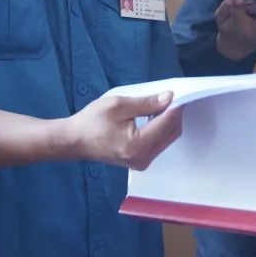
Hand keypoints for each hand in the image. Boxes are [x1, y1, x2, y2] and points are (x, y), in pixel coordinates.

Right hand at [67, 91, 182, 169]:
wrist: (75, 140)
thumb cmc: (92, 121)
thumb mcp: (118, 105)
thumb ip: (146, 103)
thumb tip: (168, 98)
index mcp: (137, 145)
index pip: (166, 124)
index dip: (175, 107)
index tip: (179, 93)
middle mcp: (143, 158)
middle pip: (172, 133)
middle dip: (174, 114)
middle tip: (170, 97)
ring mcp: (142, 163)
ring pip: (168, 139)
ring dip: (168, 121)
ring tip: (161, 104)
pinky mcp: (140, 162)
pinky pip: (159, 143)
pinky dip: (161, 129)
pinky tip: (155, 116)